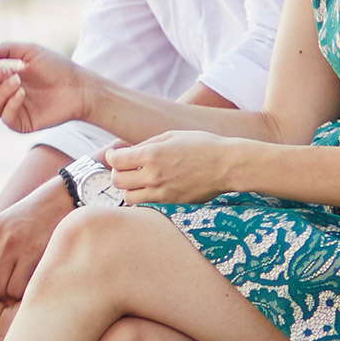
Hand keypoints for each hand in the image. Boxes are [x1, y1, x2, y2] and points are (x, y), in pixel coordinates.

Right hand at [0, 43, 91, 132]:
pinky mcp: (22, 123)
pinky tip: (22, 94)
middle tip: (5, 71)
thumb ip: (4, 49)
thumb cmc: (56, 67)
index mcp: (1, 78)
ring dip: (0, 91)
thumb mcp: (30, 51)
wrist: (78, 86)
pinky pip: (5, 118)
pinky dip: (10, 104)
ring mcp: (12, 110)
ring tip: (18, 81)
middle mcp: (2, 94)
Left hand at [0, 187, 72, 300]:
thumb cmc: (34, 217)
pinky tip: (37, 284)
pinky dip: (30, 290)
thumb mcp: (7, 225)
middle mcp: (2, 239)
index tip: (4, 287)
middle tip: (15, 294)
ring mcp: (19, 246)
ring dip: (17, 295)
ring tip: (27, 290)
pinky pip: (26, 285)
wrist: (60, 199)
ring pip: (9, 289)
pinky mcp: (37, 251)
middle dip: (3, 295)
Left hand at [105, 131, 241, 204]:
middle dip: (117, 173)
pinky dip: (143, 198)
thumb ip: (147, 144)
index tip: (116, 155)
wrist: (228, 165)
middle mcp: (154, 176)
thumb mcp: (172, 135)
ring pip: (128, 197)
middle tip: (124, 167)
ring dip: (128, 188)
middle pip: (117, 181)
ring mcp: (162, 193)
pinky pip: (146, 205)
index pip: (116, 160)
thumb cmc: (203, 145)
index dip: (112, 156)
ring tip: (137, 180)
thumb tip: (129, 152)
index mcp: (152, 155)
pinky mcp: (171, 204)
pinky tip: (150, 188)